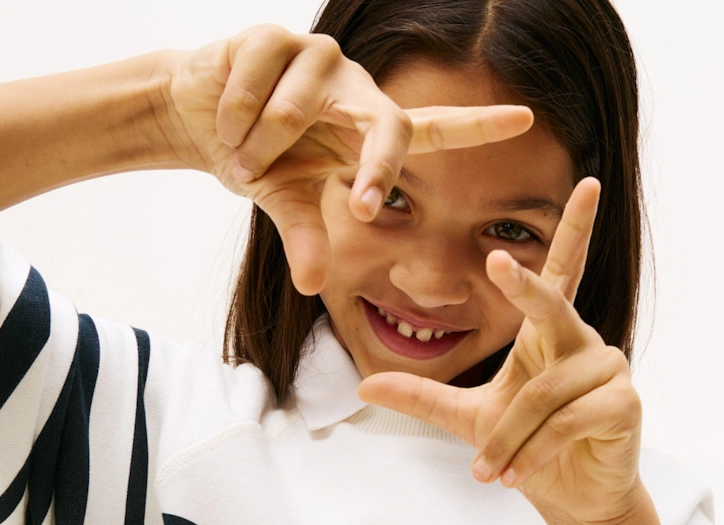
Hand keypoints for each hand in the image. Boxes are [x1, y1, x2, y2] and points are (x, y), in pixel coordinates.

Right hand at [162, 25, 532, 293]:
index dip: (478, 127)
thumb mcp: (287, 204)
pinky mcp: (277, 37)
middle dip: (375, 171)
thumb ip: (308, 238)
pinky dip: (233, 118)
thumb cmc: (257, 159)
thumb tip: (315, 287)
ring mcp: (321, 58)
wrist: (198, 119)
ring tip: (242, 151)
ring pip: (295, 115)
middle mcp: (357, 90)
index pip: (433, 129)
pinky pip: (255, 89)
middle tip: (357, 209)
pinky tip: (225, 118)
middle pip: (388, 127)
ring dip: (258, 148)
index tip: (526, 120)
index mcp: (369, 131)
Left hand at [357, 178, 643, 524]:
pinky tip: (515, 475)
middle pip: (551, 304)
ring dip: (509, 437)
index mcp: (549, 334)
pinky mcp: (622, 404)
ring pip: (543, 391)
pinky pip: (566, 420)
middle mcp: (582, 341)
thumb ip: (422, 396)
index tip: (585, 184)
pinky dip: (533, 451)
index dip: (574, 230)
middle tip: (496, 264)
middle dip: (524, 287)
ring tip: (490, 471)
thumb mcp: (468, 418)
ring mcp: (608, 370)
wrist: (572, 499)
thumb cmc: (528, 449)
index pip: (560, 274)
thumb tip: (364, 384)